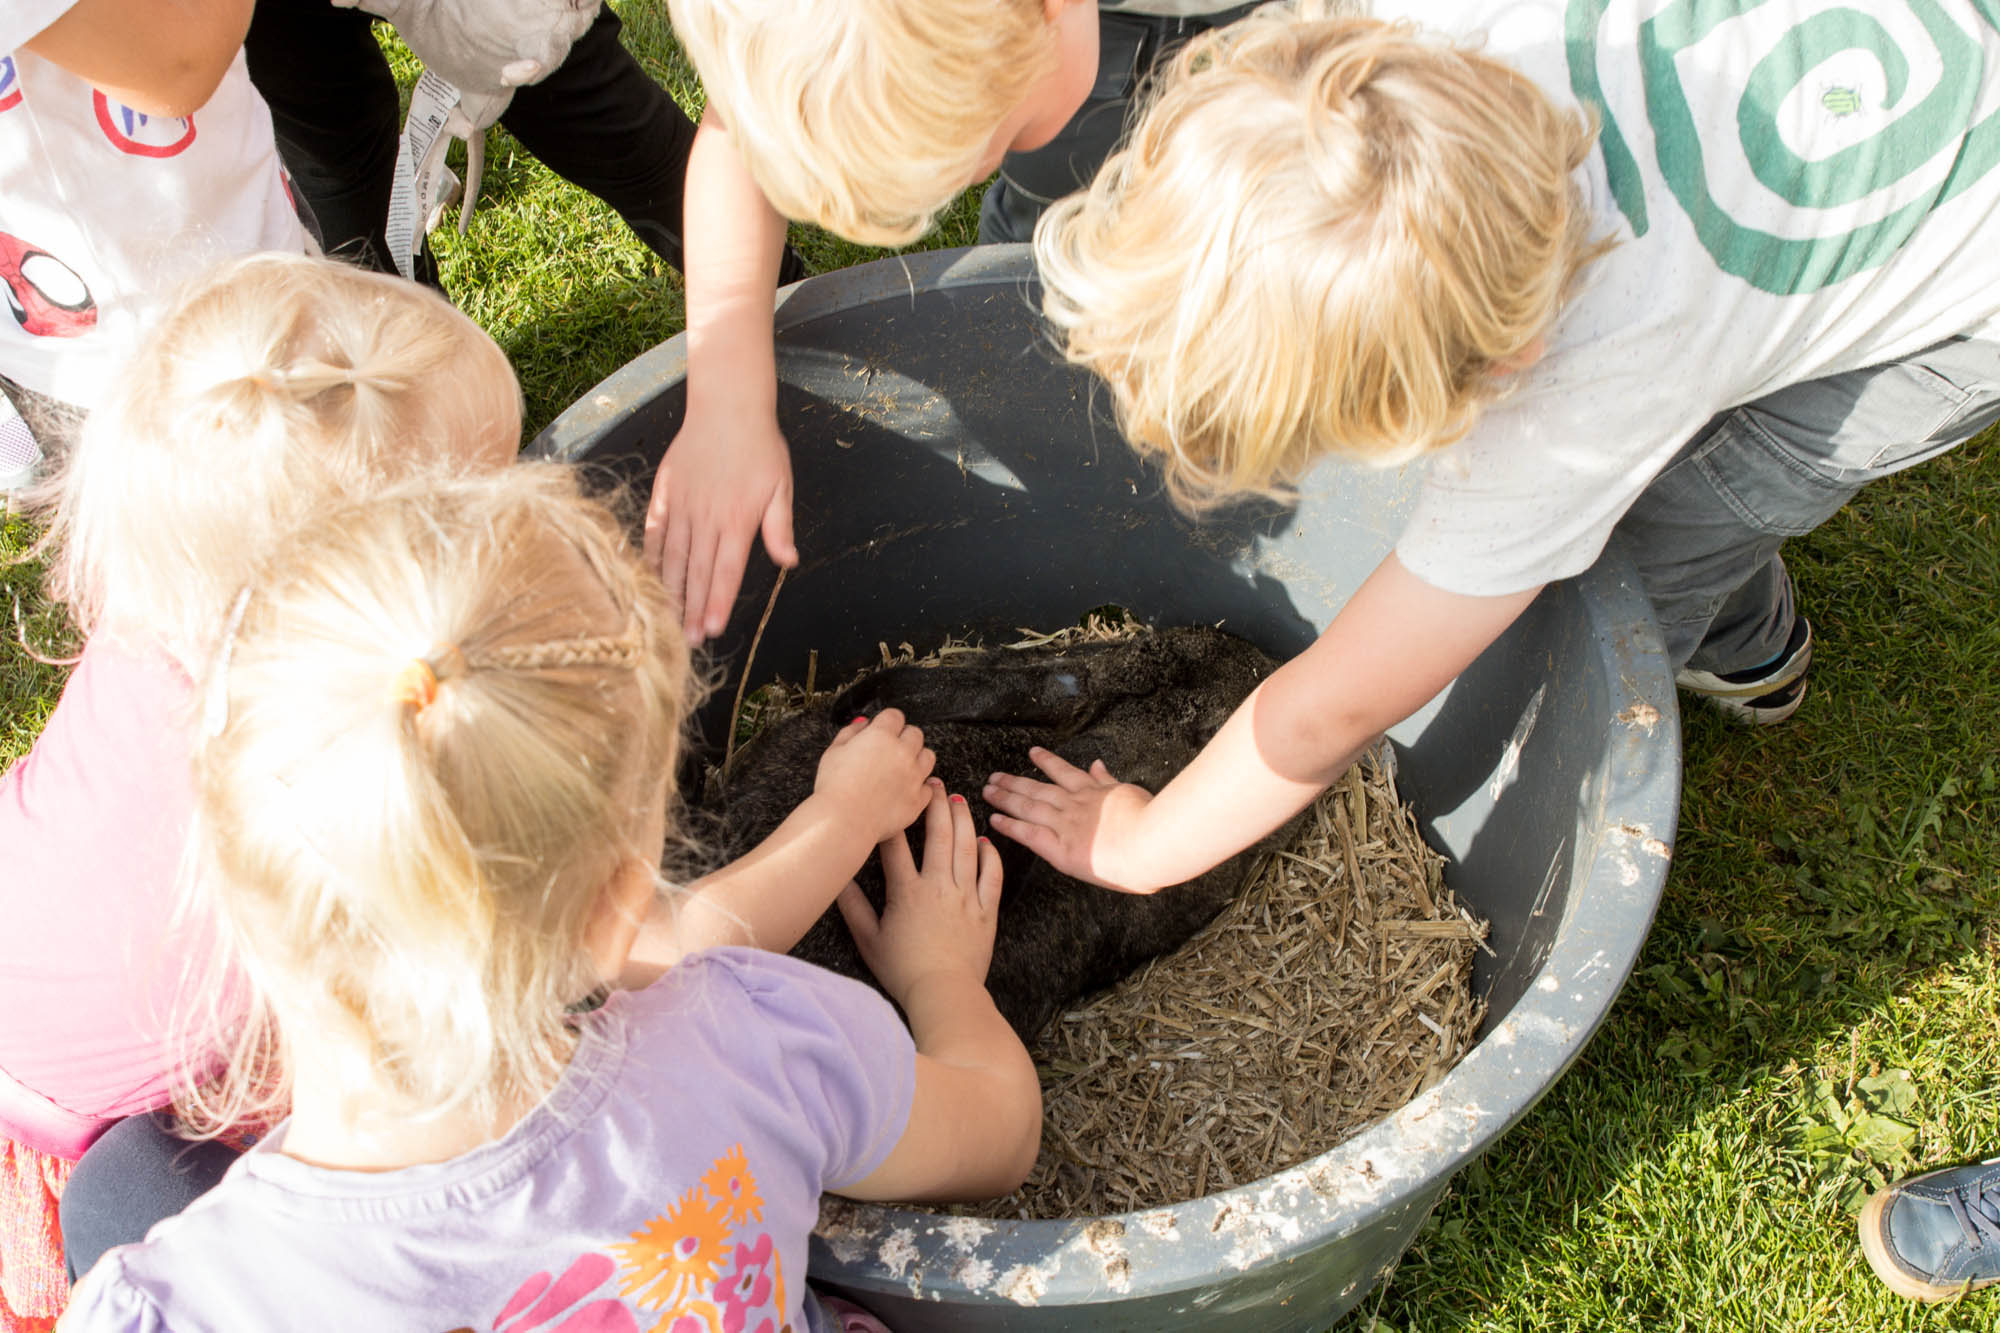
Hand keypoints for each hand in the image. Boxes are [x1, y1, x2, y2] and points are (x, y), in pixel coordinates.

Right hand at [643, 404, 797, 645]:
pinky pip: (654, 532)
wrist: (727, 406)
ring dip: (670, 591)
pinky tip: (650, 578)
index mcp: (737, 521)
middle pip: (698, 573)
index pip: (727, 572)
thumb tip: (788, 561)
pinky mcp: (665, 493)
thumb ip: (780, 527)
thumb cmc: (760, 447)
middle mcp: (706, 518)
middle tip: (688, 640)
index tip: (713, 629)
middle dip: (693, 609)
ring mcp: (682, 506)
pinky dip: (652, 557)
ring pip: (674, 557)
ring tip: (668, 619)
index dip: (719, 603)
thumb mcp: (781, 486)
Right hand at [814, 709, 935, 844]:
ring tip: (901, 768)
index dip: (887, 722)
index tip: (883, 729)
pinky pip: (928, 787)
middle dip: (904, 738)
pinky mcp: (918, 799)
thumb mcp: (833, 752)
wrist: (843, 821)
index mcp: (881, 735)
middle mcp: (902, 752)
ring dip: (917, 758)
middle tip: (891, 750)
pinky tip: (906, 789)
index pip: (895, 716)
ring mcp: (914, 776)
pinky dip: (919, 787)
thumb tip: (863, 724)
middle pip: (915, 734)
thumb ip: (850, 732)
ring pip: (928, 757)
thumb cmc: (834, 788)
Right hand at [837, 787, 1002, 1004]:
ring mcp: (966, 896)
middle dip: (935, 804)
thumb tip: (838, 878)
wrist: (944, 993)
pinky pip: (992, 874)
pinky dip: (990, 854)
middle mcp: (938, 886)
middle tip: (934, 783)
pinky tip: (984, 840)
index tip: (895, 799)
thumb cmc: (903, 971)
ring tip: (958, 799)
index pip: (896, 846)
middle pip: (938, 835)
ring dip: (963, 819)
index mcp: (906, 892)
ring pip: (967, 847)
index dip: (895, 819)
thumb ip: (852, 906)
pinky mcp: (987, 910)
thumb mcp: (868, 940)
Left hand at [983, 747, 1159, 892]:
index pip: (1064, 772)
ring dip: (1006, 798)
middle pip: (1038, 789)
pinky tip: (995, 820)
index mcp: (1094, 792)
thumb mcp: (1131, 792)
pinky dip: (1010, 826)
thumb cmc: (1151, 822)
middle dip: (1015, 782)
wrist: (1150, 842)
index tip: (1032, 753)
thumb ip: (1109, 781)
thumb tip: (1098, 765)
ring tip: (988, 791)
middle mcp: (1074, 805)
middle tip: (995, 776)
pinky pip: (1029, 835)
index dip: (1046, 762)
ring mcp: (1065, 825)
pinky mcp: (1060, 849)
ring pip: (1028, 807)